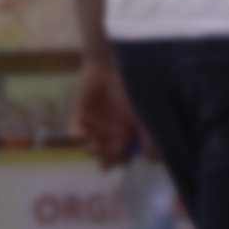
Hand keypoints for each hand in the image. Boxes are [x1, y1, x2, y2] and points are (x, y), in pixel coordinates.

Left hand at [73, 47, 140, 164]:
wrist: (110, 67)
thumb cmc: (130, 90)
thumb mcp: (144, 115)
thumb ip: (149, 138)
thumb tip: (152, 161)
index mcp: (126, 135)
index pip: (123, 158)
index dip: (122, 160)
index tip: (123, 154)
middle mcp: (110, 134)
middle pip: (106, 158)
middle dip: (107, 160)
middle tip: (107, 153)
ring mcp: (94, 127)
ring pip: (90, 150)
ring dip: (93, 151)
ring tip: (96, 144)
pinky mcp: (79, 117)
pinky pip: (75, 135)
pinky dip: (78, 138)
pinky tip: (85, 135)